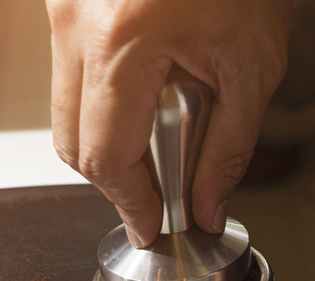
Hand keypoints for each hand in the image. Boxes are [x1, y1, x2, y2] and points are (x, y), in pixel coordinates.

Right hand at [46, 0, 292, 246]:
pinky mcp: (64, 5)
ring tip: (160, 135)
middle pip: (72, 143)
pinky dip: (103, 107)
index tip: (149, 225)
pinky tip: (144, 95)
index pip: (106, 156)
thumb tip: (205, 205)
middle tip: (157, 194)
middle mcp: (77, 24)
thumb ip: (228, 149)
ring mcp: (62, 10)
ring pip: (64, 115)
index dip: (129, 203)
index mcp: (124, 41)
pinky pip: (70, 79)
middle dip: (116, 180)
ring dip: (109, 142)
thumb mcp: (252, 66)